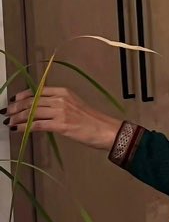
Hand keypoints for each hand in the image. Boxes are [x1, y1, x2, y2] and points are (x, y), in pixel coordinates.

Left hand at [2, 87, 121, 150]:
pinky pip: (37, 125)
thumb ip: (58, 105)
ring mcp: (60, 111)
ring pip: (32, 112)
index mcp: (63, 92)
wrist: (105, 130)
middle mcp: (60, 99)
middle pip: (32, 102)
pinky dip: (24, 127)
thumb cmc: (92, 121)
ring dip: (17, 118)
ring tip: (9, 122)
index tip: (13, 100)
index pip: (37, 91)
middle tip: (6, 112)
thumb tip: (41, 110)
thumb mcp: (74, 106)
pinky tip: (17, 129)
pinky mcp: (61, 125)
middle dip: (15, 107)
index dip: (22, 95)